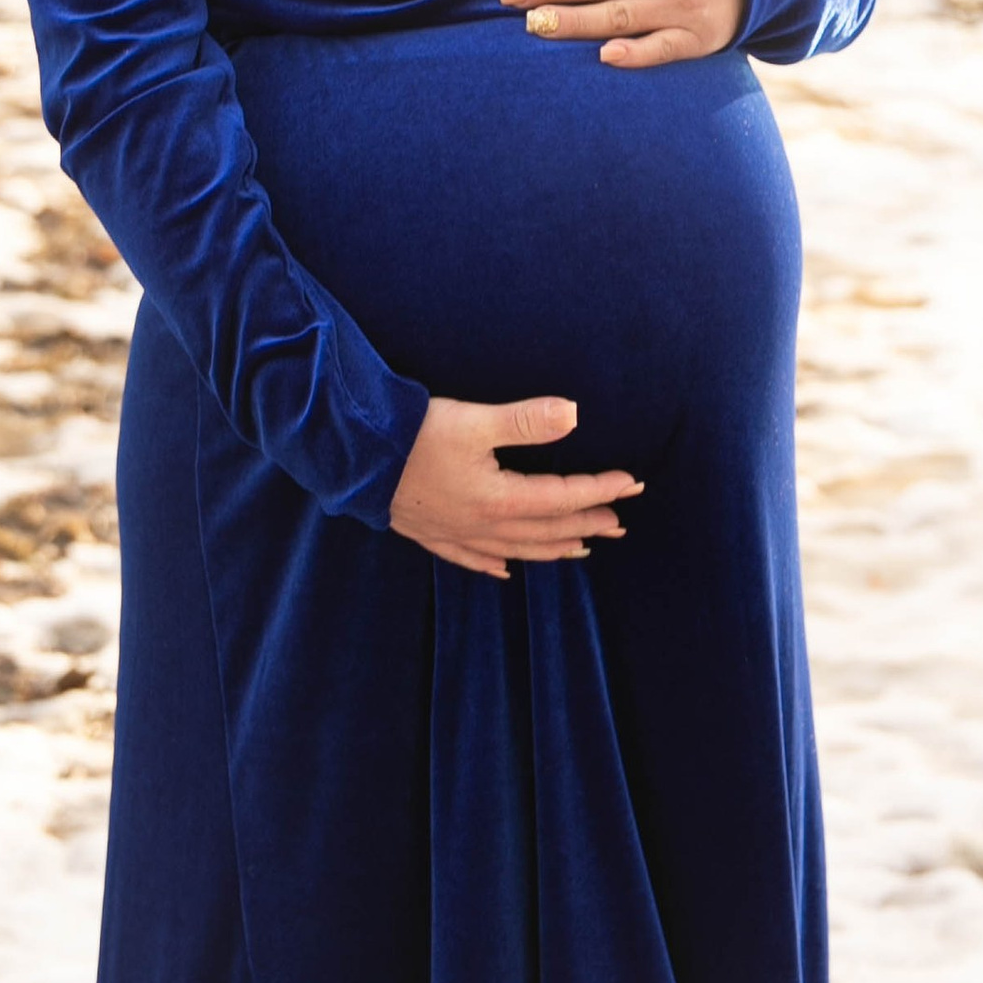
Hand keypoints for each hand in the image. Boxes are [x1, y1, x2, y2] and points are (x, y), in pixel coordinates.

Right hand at [389, 395, 642, 579]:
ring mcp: (455, 534)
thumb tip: (574, 414)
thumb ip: (525, 420)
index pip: (562, 498)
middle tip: (618, 522)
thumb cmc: (412, 434)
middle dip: (585, 524)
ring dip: (552, 548)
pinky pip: (471, 558)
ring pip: (516, 549)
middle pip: (545, 531)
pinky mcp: (429, 533)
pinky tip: (504, 569)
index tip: (631, 484)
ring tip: (581, 548)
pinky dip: (493, 564)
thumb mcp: (473, 421)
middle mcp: (481, 525)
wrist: (351, 455)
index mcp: (498, 499)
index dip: (599, 490)